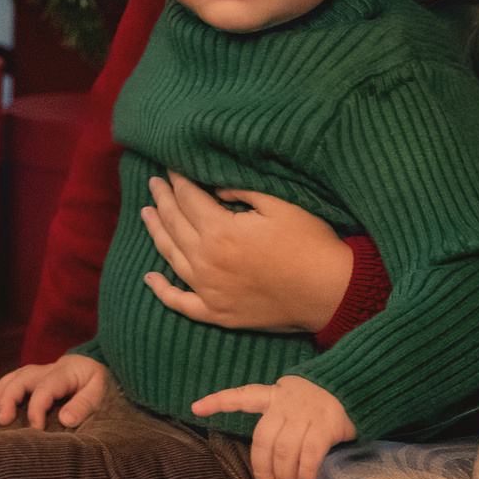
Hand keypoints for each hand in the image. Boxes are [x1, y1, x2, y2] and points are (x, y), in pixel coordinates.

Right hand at [0, 354, 110, 428]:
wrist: (105, 367)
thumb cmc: (103, 384)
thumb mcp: (101, 393)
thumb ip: (84, 405)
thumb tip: (65, 420)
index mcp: (66, 372)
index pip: (45, 388)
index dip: (36, 408)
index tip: (35, 429)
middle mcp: (51, 368)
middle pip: (24, 377)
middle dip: (10, 397)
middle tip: (3, 420)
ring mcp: (43, 371)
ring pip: (16, 375)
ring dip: (1, 391)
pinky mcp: (39, 376)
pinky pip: (16, 378)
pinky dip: (2, 389)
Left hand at [140, 174, 352, 332]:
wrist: (330, 292)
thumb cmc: (309, 243)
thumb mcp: (279, 204)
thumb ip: (241, 191)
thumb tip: (215, 188)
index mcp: (220, 232)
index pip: (188, 198)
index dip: (178, 179)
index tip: (171, 166)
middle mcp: (206, 262)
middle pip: (175, 224)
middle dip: (163, 199)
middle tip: (154, 183)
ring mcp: (209, 291)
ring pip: (171, 257)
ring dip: (156, 232)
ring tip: (147, 213)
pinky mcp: (218, 313)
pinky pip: (180, 303)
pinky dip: (162, 291)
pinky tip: (149, 279)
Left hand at [189, 373, 355, 478]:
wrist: (354, 390)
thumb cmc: (318, 406)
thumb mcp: (293, 406)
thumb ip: (279, 427)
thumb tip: (270, 470)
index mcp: (273, 395)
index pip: (241, 396)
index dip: (218, 402)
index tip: (195, 408)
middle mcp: (285, 402)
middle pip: (264, 441)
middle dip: (263, 471)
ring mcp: (305, 412)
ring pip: (285, 452)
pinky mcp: (326, 423)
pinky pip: (309, 455)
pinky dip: (304, 475)